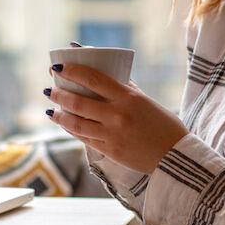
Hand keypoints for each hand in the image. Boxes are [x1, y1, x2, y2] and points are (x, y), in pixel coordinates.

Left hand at [45, 62, 188, 173]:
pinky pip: (84, 138)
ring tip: (51, 109)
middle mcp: (117, 115)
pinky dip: (71, 129)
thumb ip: (125, 88)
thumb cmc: (163, 124)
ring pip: (76, 123)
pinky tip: (65, 123)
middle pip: (79, 102)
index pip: (93, 79)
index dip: (73, 71)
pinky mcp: (110, 151)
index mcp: (127, 98)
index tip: (58, 68)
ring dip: (60, 115)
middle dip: (59, 94)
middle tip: (50, 89)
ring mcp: (112, 135)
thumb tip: (104, 72)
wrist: (175, 157)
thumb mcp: (145, 100)